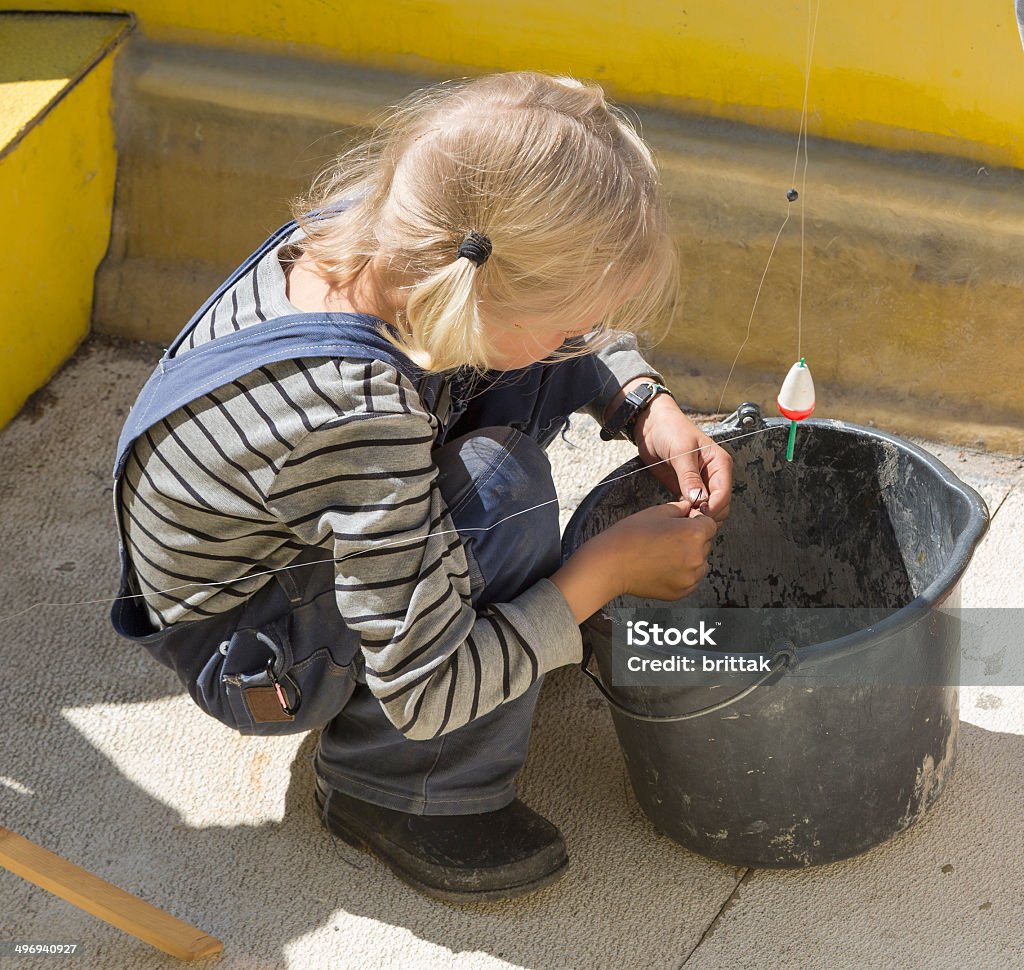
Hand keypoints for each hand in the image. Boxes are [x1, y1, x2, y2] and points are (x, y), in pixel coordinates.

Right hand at [602, 502, 718, 599]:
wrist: (610, 565)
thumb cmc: (629, 537)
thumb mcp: (655, 513)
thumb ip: (678, 509)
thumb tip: (689, 508)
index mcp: (694, 533)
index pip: (709, 524)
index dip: (697, 521)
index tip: (684, 523)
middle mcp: (697, 556)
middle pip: (706, 543)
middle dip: (693, 539)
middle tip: (668, 538)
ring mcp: (690, 576)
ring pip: (701, 563)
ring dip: (690, 557)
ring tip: (665, 554)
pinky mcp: (682, 591)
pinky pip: (692, 579)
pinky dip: (683, 573)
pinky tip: (664, 566)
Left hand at [628, 385, 732, 522]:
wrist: (651, 426)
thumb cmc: (670, 429)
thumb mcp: (681, 451)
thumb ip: (689, 476)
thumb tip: (699, 499)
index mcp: (720, 463)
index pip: (724, 493)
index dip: (713, 507)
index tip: (697, 513)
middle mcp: (714, 476)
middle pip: (720, 506)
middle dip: (706, 514)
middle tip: (687, 517)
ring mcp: (701, 484)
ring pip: (708, 510)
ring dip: (697, 516)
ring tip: (681, 516)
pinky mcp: (686, 490)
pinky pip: (693, 508)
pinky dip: (687, 514)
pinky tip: (677, 513)